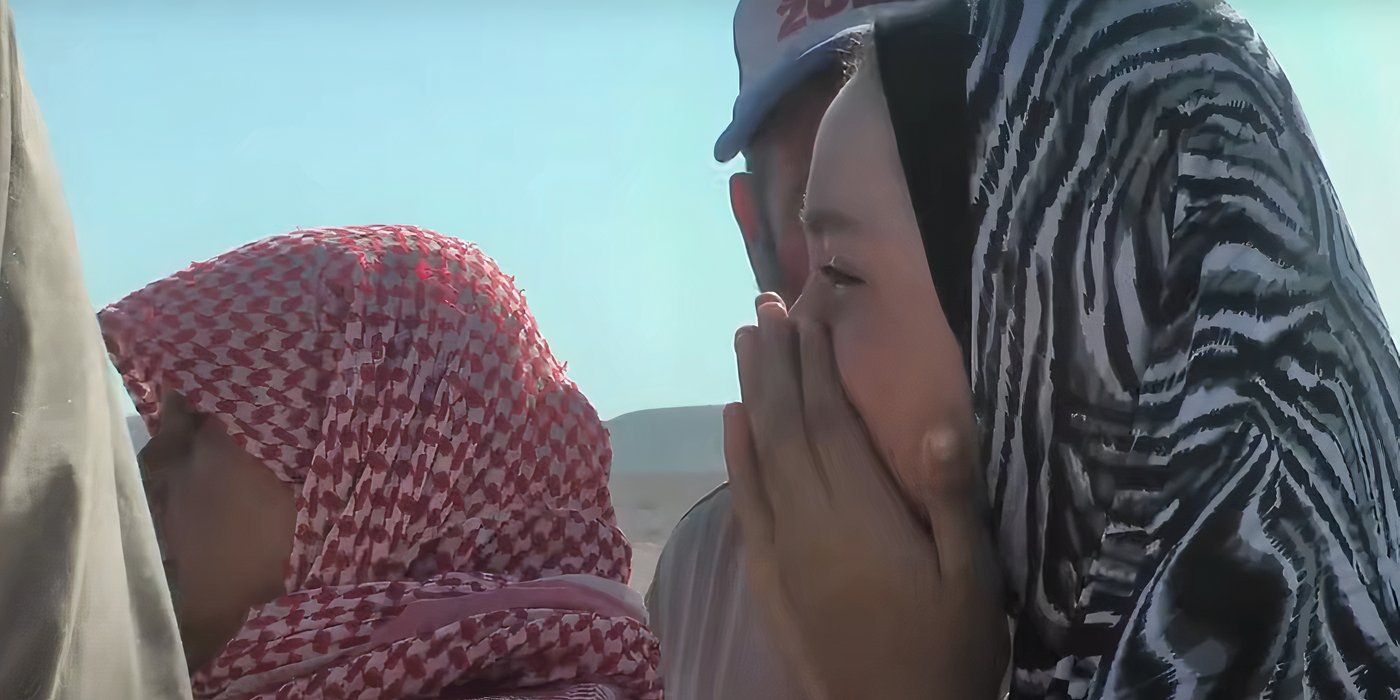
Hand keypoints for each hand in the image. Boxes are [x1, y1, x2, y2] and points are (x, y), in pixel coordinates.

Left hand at [725, 295, 1006, 699]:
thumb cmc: (947, 648)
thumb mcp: (971, 578)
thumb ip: (951, 501)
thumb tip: (941, 423)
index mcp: (861, 513)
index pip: (829, 419)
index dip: (815, 362)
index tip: (809, 313)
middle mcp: (810, 518)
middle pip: (786, 423)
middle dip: (777, 360)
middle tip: (767, 303)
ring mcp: (782, 545)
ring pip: (758, 452)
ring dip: (752, 392)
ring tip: (746, 338)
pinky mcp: (768, 572)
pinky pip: (745, 499)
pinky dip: (736, 453)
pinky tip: (732, 421)